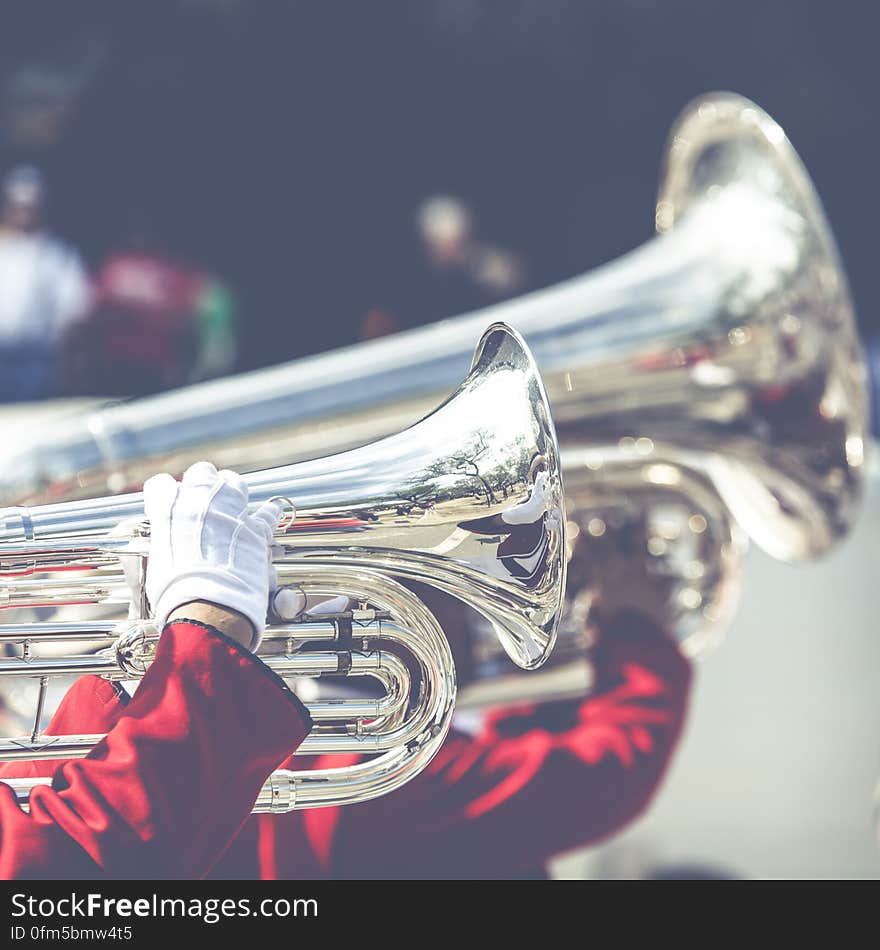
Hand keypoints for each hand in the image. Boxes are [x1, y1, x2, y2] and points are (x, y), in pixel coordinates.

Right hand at [143, 461, 282, 650]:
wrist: (208, 605)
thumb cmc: (175, 593)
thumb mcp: (159, 564)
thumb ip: (165, 546)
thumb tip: (168, 553)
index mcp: (168, 508)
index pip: (161, 486)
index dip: (163, 495)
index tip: (166, 504)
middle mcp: (200, 501)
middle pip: (201, 472)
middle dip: (202, 482)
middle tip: (202, 496)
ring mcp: (232, 511)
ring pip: (234, 483)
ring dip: (232, 489)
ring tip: (231, 496)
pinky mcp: (257, 529)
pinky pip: (268, 513)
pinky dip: (269, 514)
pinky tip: (271, 511)